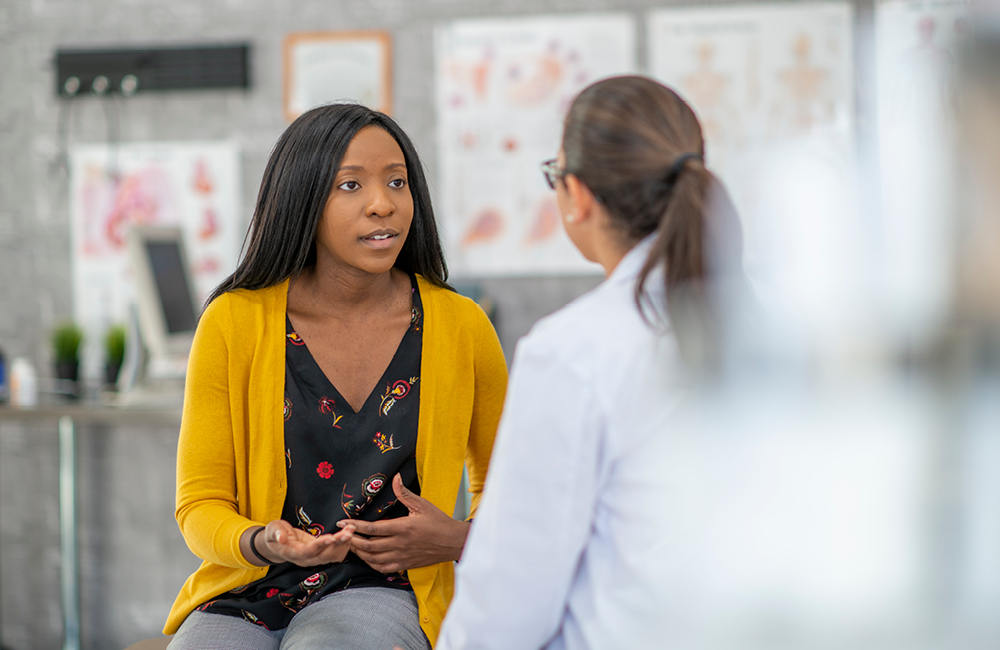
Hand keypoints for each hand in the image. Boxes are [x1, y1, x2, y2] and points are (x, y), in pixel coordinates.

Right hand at [243, 519, 354, 566]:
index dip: (321, 545)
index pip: (308, 552)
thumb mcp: (272, 530)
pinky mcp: (321, 555)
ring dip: (344, 544)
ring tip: (351, 529)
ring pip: (333, 556)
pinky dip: (344, 546)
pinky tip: (348, 534)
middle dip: (338, 543)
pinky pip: (336, 555)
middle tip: (349, 531)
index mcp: (293, 553)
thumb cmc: (274, 534)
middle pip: (325, 556)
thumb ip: (276, 534)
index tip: (332, 537)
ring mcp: (314, 559)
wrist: (276, 544)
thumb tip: (281, 538)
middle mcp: (306, 559)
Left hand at [339, 474, 470, 572]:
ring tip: (351, 545)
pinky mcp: (405, 564)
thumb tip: (394, 478)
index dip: (355, 526)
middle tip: (343, 534)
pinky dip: (371, 564)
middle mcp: (400, 544)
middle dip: (352, 540)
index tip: (343, 522)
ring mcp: (402, 556)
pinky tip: (367, 558)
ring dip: (359, 553)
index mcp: (403, 527)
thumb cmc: (439, 522)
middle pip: (369, 546)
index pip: (373, 528)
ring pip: (373, 559)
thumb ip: (404, 493)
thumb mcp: (422, 504)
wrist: (453, 542)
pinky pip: (383, 568)